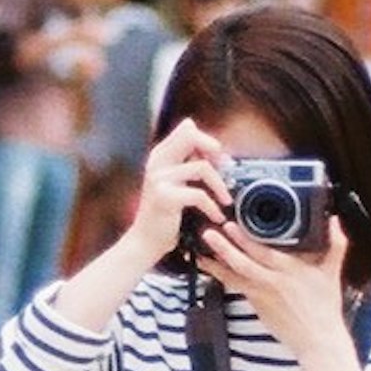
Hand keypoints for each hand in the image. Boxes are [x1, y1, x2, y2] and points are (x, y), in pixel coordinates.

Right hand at [110, 119, 230, 277]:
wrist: (145, 241)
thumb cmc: (165, 213)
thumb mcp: (175, 183)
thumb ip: (189, 164)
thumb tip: (217, 150)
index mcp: (160, 155)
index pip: (187, 129)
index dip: (207, 141)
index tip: (218, 160)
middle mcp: (157, 162)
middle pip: (191, 136)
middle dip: (214, 150)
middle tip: (226, 169)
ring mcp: (158, 178)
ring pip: (202, 167)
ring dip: (220, 185)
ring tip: (225, 200)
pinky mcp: (164, 197)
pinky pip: (198, 194)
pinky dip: (212, 207)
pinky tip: (216, 216)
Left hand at [197, 200, 354, 352]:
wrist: (318, 340)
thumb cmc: (325, 307)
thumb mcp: (332, 272)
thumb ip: (335, 243)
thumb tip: (335, 220)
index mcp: (291, 270)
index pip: (263, 252)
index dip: (244, 239)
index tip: (231, 225)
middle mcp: (272, 281)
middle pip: (243, 262)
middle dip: (224, 247)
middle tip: (209, 232)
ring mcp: (261, 294)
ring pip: (234, 276)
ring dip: (216, 262)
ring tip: (200, 249)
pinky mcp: (256, 304)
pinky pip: (235, 286)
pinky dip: (221, 275)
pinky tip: (209, 265)